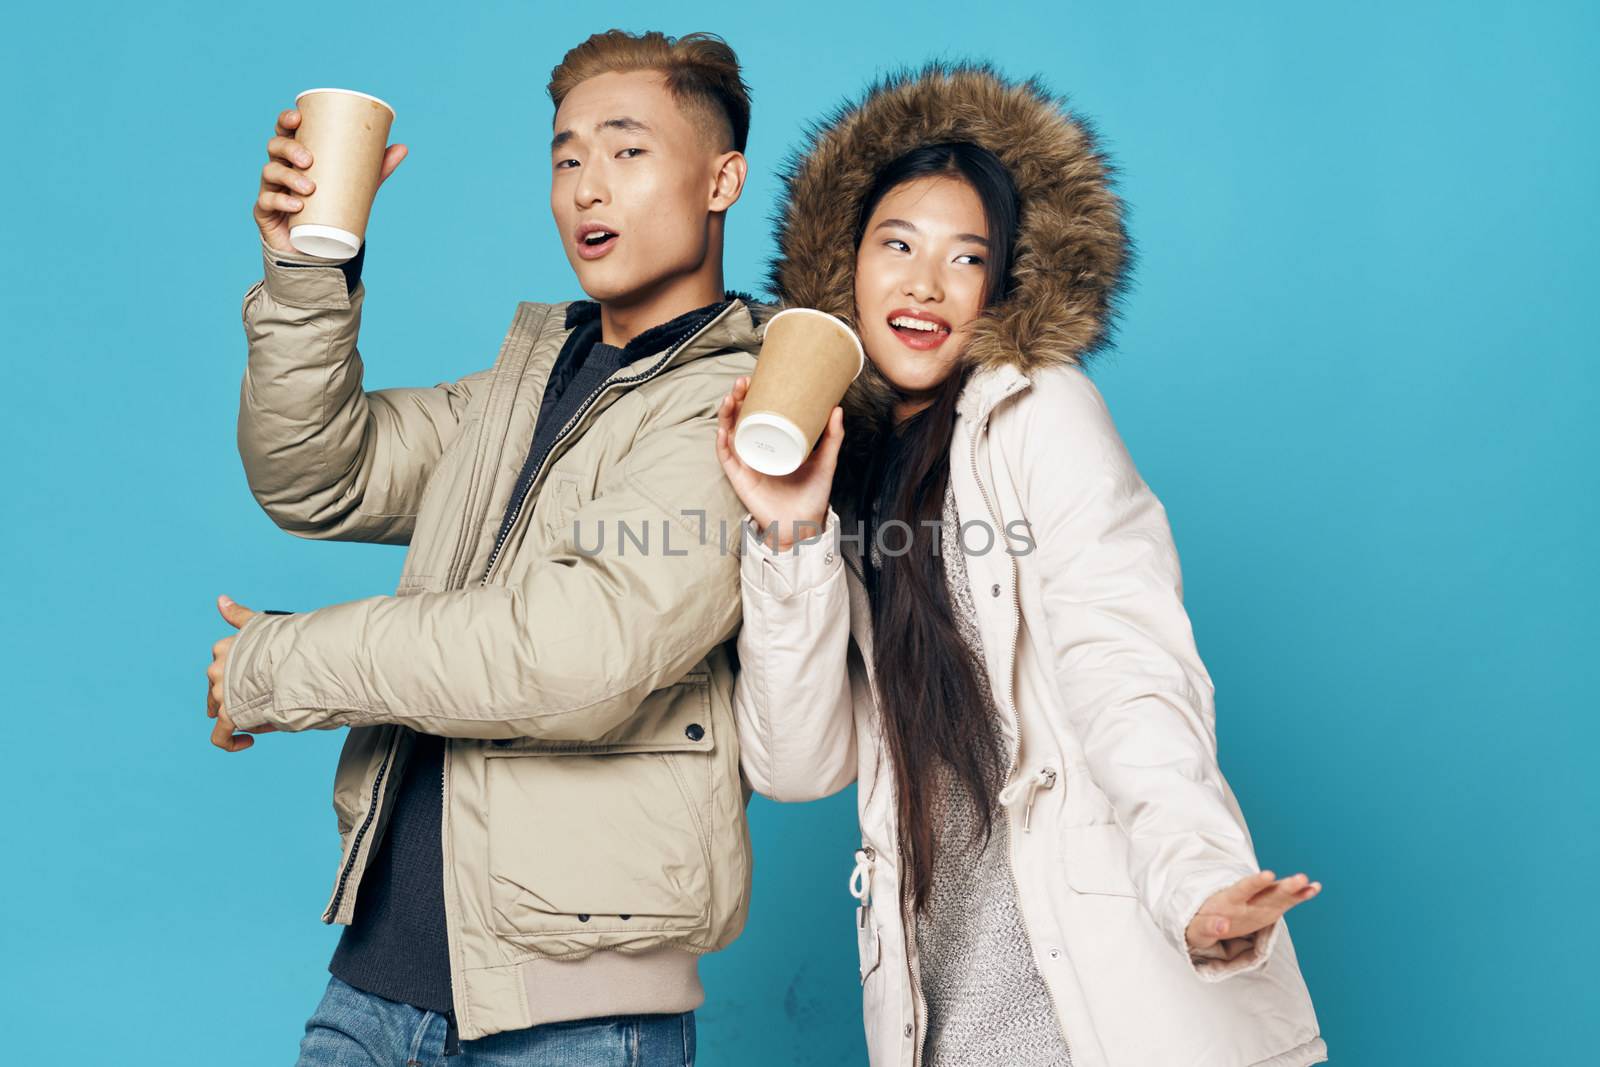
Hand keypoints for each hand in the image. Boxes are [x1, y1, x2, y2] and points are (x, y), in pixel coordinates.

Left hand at [206, 594, 276, 751]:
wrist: (295, 663)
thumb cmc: (284, 642)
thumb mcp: (258, 623)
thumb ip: (237, 614)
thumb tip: (219, 599)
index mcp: (223, 648)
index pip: (220, 665)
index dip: (237, 675)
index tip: (257, 680)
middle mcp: (216, 670)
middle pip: (217, 690)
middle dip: (236, 697)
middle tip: (262, 699)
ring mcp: (220, 693)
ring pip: (220, 711)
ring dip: (239, 715)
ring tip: (266, 715)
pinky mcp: (228, 716)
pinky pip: (221, 736)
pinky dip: (231, 743)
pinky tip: (247, 743)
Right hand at [254, 106, 407, 253]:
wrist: (317, 248)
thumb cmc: (333, 209)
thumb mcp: (356, 187)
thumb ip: (376, 169)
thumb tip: (403, 148)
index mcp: (296, 155)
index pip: (285, 131)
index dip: (285, 120)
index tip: (297, 117)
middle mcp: (280, 168)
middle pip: (274, 147)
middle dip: (289, 148)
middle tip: (309, 159)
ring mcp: (270, 189)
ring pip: (270, 173)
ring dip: (289, 177)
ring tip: (310, 188)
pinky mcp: (265, 212)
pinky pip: (267, 202)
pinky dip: (280, 203)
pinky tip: (296, 206)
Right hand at [715, 375, 842, 549]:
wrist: (803, 524)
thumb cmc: (812, 495)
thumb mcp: (825, 461)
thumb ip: (832, 437)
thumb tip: (837, 408)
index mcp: (773, 443)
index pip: (759, 413)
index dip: (754, 395)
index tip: (758, 377)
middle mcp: (757, 450)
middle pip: (740, 418)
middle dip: (738, 398)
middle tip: (744, 381)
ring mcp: (747, 463)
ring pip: (729, 433)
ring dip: (726, 414)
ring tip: (731, 397)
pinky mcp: (740, 478)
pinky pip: (727, 457)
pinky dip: (723, 442)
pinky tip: (724, 429)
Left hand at [1185, 869, 1321, 959]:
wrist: (1206, 919)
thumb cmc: (1200, 924)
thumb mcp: (1198, 929)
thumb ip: (1208, 927)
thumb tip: (1222, 926)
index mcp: (1229, 900)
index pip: (1243, 888)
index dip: (1256, 882)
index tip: (1269, 874)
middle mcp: (1248, 898)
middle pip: (1267, 890)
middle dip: (1284, 886)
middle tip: (1301, 878)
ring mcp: (1259, 901)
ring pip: (1278, 893)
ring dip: (1294, 889)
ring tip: (1309, 883)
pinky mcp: (1268, 908)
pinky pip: (1286, 901)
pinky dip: (1299, 895)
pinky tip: (1315, 888)